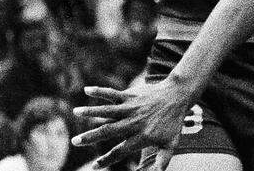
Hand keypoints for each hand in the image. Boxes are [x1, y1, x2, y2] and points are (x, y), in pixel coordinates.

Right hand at [71, 81, 192, 169]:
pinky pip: (113, 93)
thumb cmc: (173, 124)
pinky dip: (100, 91)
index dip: (107, 160)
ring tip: (75, 112)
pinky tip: (86, 90)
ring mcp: (131, 108)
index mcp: (141, 136)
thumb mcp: (169, 146)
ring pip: (108, 110)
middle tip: (74, 142)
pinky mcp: (130, 96)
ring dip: (91, 111)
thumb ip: (160, 164)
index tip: (94, 167)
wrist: (178, 96)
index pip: (120, 151)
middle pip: (109, 131)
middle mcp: (134, 122)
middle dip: (91, 137)